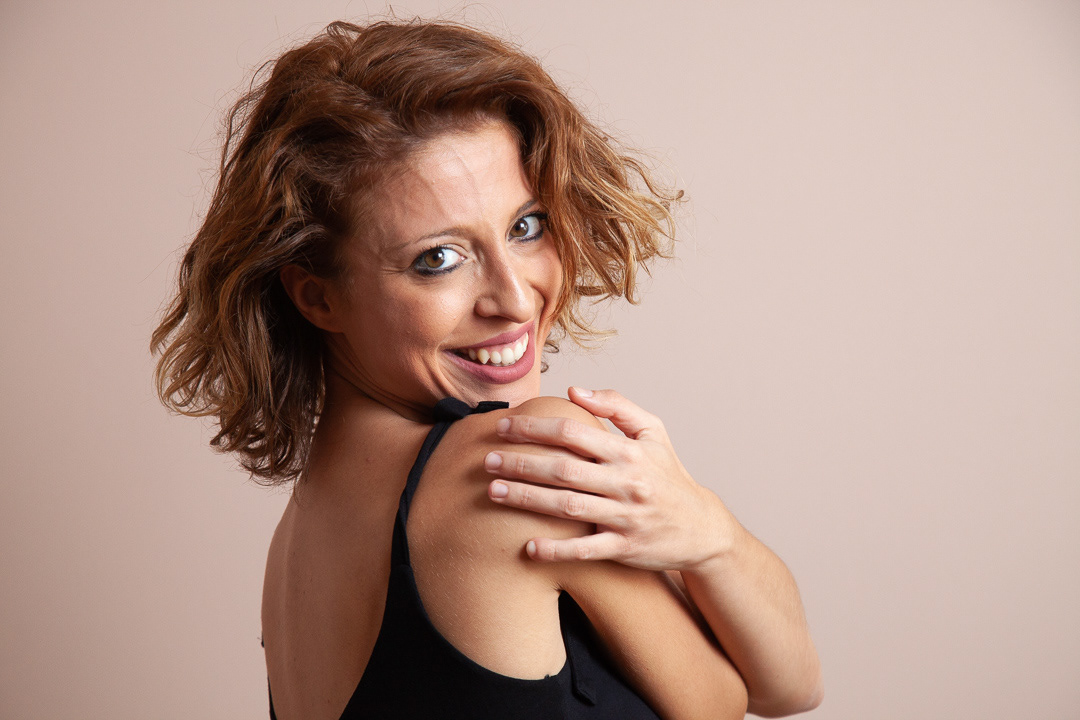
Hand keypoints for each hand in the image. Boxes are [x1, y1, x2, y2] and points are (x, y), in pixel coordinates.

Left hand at [485, 388, 734, 570]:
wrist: (702, 528)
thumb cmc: (669, 475)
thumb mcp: (653, 433)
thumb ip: (616, 406)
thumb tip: (574, 389)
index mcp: (629, 451)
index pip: (573, 432)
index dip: (535, 428)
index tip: (505, 426)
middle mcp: (626, 482)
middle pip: (563, 469)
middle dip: (522, 463)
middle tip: (488, 460)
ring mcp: (625, 517)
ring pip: (567, 506)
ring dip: (527, 499)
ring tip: (493, 493)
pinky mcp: (624, 548)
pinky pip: (586, 550)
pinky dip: (557, 550)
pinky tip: (529, 547)